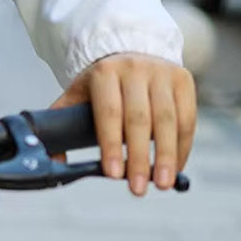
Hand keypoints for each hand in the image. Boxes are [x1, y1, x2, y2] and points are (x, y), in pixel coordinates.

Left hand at [51, 54, 195, 195]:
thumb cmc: (98, 86)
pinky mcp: (184, 80)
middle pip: (140, 120)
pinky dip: (182, 147)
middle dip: (139, 158)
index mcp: (104, 73)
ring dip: (166, 156)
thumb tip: (52, 162)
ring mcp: (162, 73)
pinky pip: (187, 119)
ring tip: (161, 183)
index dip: (111, 145)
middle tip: (137, 189)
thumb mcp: (75, 96)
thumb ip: (60, 125)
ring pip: (168, 120)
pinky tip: (175, 168)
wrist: (128, 52)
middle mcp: (135, 69)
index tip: (113, 175)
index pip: (109, 113)